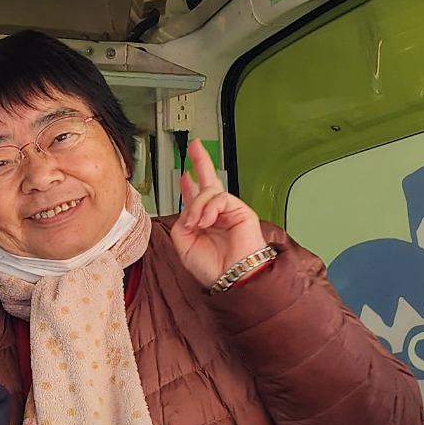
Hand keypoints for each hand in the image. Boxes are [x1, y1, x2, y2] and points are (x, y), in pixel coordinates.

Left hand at [168, 138, 268, 287]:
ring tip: (196, 223)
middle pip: (210, 181)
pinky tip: (206, 221)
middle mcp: (217, 214)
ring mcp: (230, 211)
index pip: (196, 197)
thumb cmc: (212, 268)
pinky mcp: (241, 211)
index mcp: (203, 222)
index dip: (189, 184)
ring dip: (197, 206)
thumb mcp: (185, 245)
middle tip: (194, 146)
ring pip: (209, 191)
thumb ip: (182, 223)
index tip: (183, 174)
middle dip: (202, 161)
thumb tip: (188, 209)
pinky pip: (221, 198)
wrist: (231, 278)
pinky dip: (209, 208)